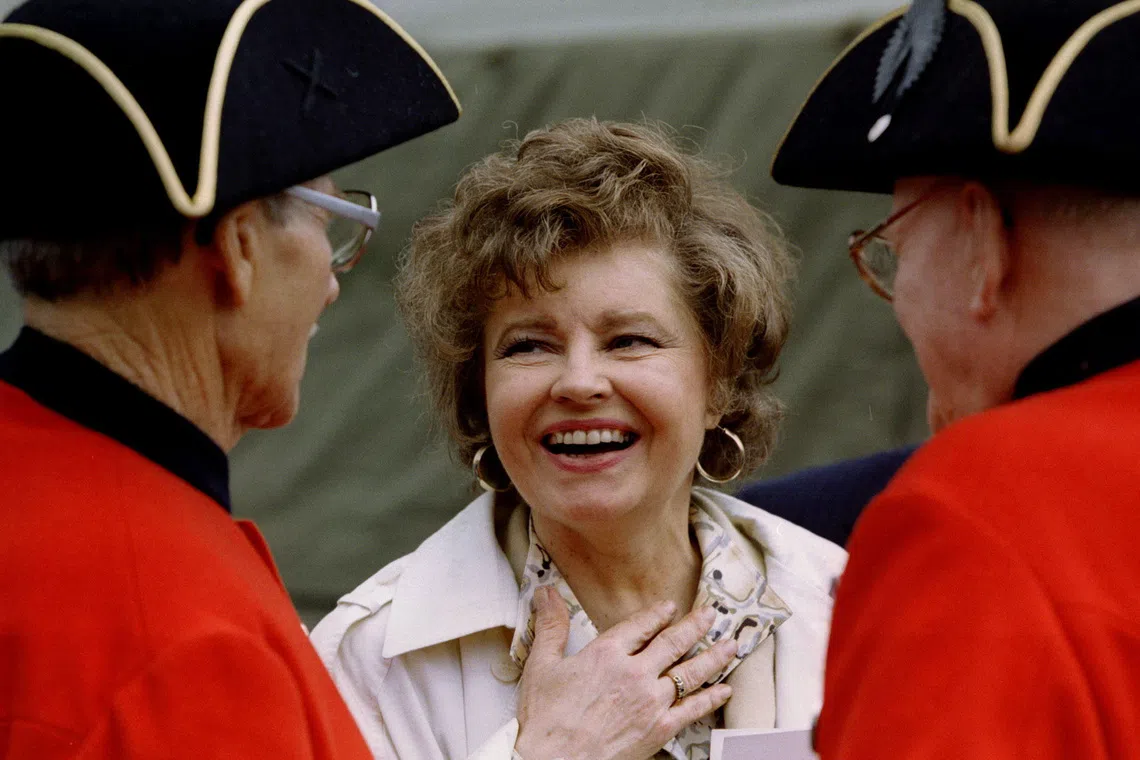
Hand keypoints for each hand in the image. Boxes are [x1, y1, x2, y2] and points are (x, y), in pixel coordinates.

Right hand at [514, 587, 736, 759]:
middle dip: (695, 626)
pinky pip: (693, 709)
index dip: (657, 614)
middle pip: (672, 643)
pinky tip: (724, 690)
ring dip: (713, 656)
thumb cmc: (546, 719)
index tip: (670, 607)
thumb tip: (546, 594)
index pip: (640, 626)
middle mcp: (634, 673)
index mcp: (606, 654)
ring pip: (690, 672)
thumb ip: (551, 626)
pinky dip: (712, 698)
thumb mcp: (542, 665)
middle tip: (711, 614)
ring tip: (731, 645)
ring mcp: (650, 701)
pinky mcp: (659, 729)